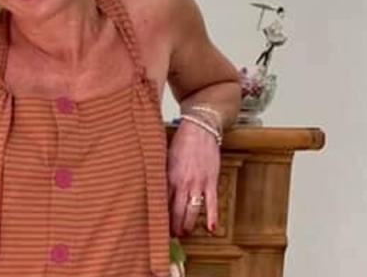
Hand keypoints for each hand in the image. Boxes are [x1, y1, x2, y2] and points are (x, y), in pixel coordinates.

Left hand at [167, 120, 220, 235]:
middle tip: (170, 236)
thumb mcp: (165, 158)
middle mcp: (182, 183)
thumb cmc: (181, 142)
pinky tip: (210, 229)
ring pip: (191, 211)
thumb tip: (154, 187)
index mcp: (168, 177)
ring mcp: (197, 184)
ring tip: (184, 233)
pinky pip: (212, 203)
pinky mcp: (211, 182)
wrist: (200, 129)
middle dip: (172, 226)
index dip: (159, 216)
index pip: (161, 203)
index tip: (156, 225)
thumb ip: (161, 174)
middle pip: (175, 211)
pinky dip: (211, 217)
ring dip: (187, 225)